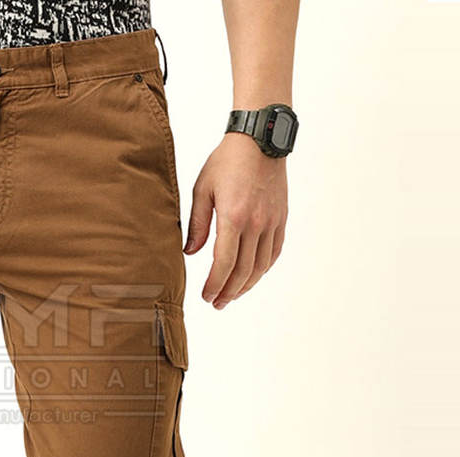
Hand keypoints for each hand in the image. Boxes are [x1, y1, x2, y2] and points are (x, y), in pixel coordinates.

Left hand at [184, 134, 287, 309]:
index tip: (206, 296)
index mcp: (234, 217)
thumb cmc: (227, 161)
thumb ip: (196, 224)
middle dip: (228, 291)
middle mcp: (256, 223)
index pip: (224, 263)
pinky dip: (263, 269)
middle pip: (243, 270)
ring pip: (261, 265)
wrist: (261, 138)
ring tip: (231, 296)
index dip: (215, 284)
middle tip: (216, 303)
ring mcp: (272, 221)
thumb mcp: (202, 189)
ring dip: (246, 285)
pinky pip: (274, 252)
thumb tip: (190, 253)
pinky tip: (251, 277)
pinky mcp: (281, 218)